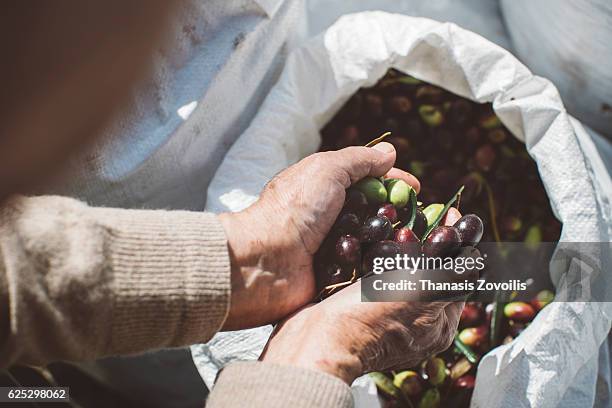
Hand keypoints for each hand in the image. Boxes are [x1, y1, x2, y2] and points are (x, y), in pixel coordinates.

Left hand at [219, 143, 419, 329]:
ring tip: (415, 245)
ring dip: (391, 242)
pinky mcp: (334, 276)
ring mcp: (331, 248)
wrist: (266, 260)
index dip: (394, 183)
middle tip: (421, 220)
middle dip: (398, 214)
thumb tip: (389, 154)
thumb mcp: (326, 169)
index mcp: (326, 189)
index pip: (368, 182)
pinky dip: (378, 265)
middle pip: (373, 212)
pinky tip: (399, 267)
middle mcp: (330, 218)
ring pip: (372, 242)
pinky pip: (363, 269)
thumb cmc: (294, 209)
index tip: (418, 189)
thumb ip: (359, 160)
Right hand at [260, 214, 477, 383]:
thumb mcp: (424, 291)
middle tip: (419, 218)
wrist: (321, 340)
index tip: (448, 213)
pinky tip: (369, 244)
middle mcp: (416, 326)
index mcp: (439, 325)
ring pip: (401, 277)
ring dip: (401, 250)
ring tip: (393, 226)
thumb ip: (454, 274)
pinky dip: (377, 261)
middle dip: (428, 244)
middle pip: (430, 276)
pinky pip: (376, 281)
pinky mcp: (360, 312)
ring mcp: (387, 320)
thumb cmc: (374, 317)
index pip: (458, 277)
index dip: (457, 243)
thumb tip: (478, 257)